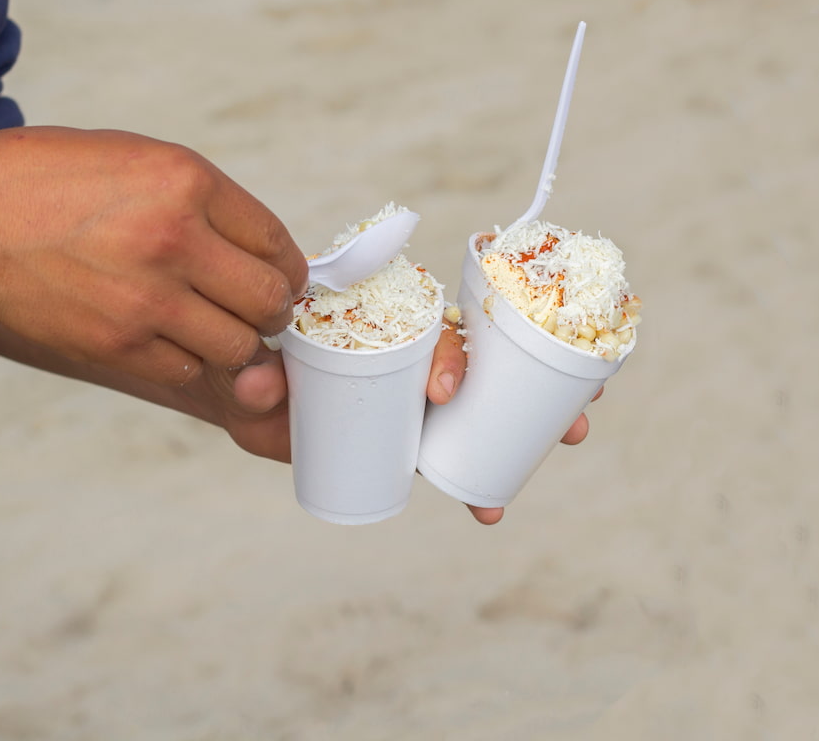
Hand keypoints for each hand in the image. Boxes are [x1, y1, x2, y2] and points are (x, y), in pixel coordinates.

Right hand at [0, 127, 307, 386]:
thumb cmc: (42, 182)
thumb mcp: (133, 160)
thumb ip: (200, 201)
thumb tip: (257, 248)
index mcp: (186, 181)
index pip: (276, 242)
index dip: (284, 267)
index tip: (275, 276)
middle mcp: (175, 239)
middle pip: (270, 300)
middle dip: (269, 310)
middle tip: (248, 307)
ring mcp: (146, 298)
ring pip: (238, 345)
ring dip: (232, 341)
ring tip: (204, 324)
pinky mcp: (118, 343)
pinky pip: (186, 367)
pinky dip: (183, 358)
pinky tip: (158, 335)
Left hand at [204, 318, 601, 524]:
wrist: (246, 396)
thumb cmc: (254, 364)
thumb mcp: (257, 369)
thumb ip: (258, 374)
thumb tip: (256, 382)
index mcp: (379, 321)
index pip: (426, 327)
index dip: (448, 352)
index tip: (445, 392)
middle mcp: (409, 347)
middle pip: (481, 355)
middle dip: (530, 380)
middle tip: (565, 417)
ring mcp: (415, 390)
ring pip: (486, 395)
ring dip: (536, 413)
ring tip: (572, 436)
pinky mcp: (413, 429)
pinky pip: (462, 440)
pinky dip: (488, 466)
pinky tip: (499, 497)